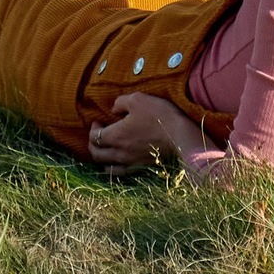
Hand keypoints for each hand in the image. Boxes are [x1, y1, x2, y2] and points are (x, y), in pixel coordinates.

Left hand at [88, 93, 204, 176]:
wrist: (180, 136)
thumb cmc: (159, 116)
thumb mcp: (138, 99)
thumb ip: (121, 103)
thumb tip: (113, 109)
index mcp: (116, 136)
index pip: (94, 137)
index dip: (93, 129)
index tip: (98, 121)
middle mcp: (119, 153)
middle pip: (96, 154)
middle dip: (93, 144)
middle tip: (99, 135)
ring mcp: (130, 163)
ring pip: (106, 168)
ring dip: (102, 159)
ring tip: (107, 150)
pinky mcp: (140, 169)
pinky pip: (120, 174)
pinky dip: (114, 169)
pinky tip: (119, 163)